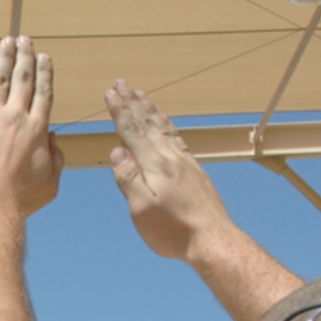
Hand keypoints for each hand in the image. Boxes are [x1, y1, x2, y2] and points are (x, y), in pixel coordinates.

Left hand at [0, 36, 63, 216]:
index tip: (45, 58)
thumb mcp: (51, 182)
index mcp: (38, 129)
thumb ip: (56, 157)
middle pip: (24, 78)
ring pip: (0, 78)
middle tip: (26, 40)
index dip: (45, 72)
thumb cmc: (20, 200)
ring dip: (5, 56)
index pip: (44, 92)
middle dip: (26, 56)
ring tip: (8, 40)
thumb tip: (52, 138)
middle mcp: (17, 117)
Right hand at [103, 79, 233, 262]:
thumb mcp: (141, 208)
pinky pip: (177, 138)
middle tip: (121, 82)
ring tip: (141, 94)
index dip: (119, 111)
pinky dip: (168, 125)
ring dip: (150, 109)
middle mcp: (170, 157)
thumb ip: (128, 177)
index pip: (132, 131)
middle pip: (147, 123)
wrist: (211, 238)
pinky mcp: (193, 170)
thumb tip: (117, 151)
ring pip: (163, 127)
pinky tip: (166, 121)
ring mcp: (184, 162)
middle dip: (132, 102)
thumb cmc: (173, 230)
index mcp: (153, 165)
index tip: (110, 92)